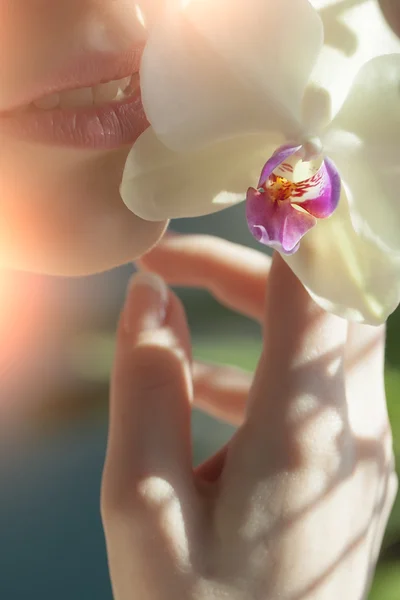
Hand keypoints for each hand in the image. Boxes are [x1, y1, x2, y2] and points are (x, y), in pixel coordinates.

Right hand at [101, 235, 396, 599]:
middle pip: (316, 303)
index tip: (245, 182)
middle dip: (241, 268)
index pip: (318, 286)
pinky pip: (308, 386)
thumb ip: (145, 387)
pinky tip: (196, 389)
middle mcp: (351, 429)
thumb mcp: (143, 506)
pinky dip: (253, 367)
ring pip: (315, 340)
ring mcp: (359, 449)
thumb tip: (149, 299)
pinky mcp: (350, 468)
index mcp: (302, 432)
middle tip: (165, 264)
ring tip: (168, 310)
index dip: (289, 222)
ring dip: (246, 315)